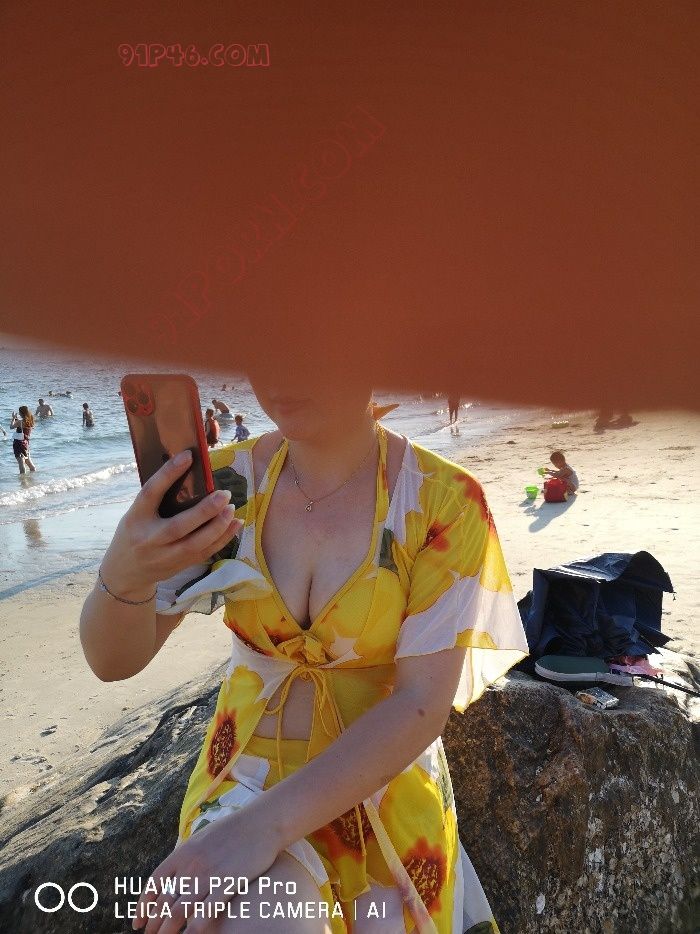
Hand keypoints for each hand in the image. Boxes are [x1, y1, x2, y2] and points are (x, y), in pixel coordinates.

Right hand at [100, 450, 242, 596]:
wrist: (125, 574)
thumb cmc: (133, 534)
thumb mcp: (135, 515)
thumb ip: (156, 500)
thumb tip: (189, 473)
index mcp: (135, 518)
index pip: (151, 492)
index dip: (169, 473)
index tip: (188, 456)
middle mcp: (150, 538)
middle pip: (179, 525)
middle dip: (205, 510)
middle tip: (224, 494)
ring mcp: (165, 556)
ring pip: (195, 544)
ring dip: (218, 527)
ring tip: (231, 509)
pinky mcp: (179, 566)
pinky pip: (204, 553)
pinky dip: (223, 539)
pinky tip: (235, 524)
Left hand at [132, 807, 280, 933]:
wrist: (261, 823)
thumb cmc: (233, 831)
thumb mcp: (202, 839)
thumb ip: (186, 858)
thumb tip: (172, 878)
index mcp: (182, 853)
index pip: (154, 885)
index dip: (143, 907)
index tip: (138, 923)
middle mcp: (191, 865)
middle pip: (164, 903)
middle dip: (154, 925)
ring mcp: (208, 875)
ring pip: (179, 912)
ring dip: (168, 931)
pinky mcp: (227, 883)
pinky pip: (205, 913)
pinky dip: (193, 929)